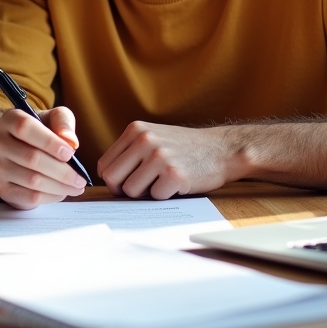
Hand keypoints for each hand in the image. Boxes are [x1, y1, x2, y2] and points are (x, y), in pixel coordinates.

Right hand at [0, 107, 86, 209]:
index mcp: (8, 119)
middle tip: (80, 179)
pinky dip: (51, 197)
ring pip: (32, 180)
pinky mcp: (2, 188)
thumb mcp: (54, 118)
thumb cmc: (41, 131)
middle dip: (62, 171)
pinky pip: (29, 197)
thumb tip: (71, 141)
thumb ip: (63, 122)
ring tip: (76, 187)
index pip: (25, 127)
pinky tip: (62, 192)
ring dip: (59, 186)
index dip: (49, 141)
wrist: (21, 148)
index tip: (70, 153)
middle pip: (31, 158)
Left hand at [97, 121, 236, 198]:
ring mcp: (159, 157)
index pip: (104, 164)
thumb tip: (106, 179)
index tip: (126, 183)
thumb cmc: (183, 149)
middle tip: (143, 188)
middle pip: (112, 179)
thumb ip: (129, 152)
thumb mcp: (153, 138)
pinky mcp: (175, 174)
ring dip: (145, 193)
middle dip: (124, 190)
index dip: (113, 180)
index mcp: (135, 130)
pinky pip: (155, 197)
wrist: (221, 149)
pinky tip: (177, 184)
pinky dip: (165, 196)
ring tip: (162, 182)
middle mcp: (145, 140)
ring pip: (131, 191)